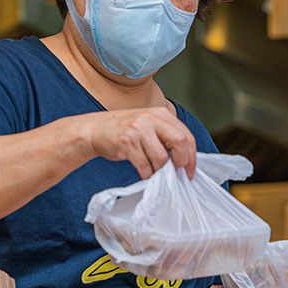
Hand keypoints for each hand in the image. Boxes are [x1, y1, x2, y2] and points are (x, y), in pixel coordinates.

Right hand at [77, 106, 196, 178]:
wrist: (96, 130)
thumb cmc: (126, 131)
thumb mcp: (150, 125)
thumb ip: (167, 136)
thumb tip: (186, 160)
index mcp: (161, 114)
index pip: (186, 135)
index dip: (192, 156)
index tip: (190, 171)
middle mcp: (150, 118)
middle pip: (180, 142)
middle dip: (181, 162)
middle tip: (175, 172)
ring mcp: (138, 130)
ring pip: (161, 158)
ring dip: (159, 171)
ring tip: (151, 169)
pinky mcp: (127, 143)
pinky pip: (145, 166)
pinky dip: (146, 174)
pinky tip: (142, 170)